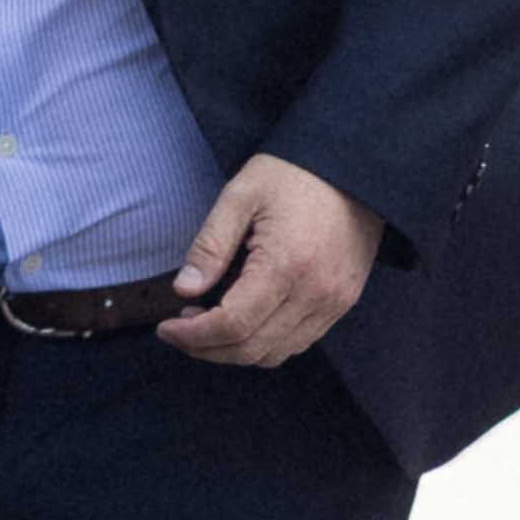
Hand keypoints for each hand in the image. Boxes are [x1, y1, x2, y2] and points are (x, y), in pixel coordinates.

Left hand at [159, 152, 381, 366]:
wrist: (353, 165)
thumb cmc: (292, 174)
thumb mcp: (239, 196)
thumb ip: (210, 246)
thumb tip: (184, 289)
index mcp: (286, 264)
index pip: (232, 325)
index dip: (192, 335)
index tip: (166, 328)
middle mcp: (316, 292)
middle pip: (251, 349)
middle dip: (206, 348)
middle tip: (180, 329)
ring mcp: (334, 301)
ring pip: (275, 354)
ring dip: (234, 350)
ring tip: (207, 323)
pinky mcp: (343, 302)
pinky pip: (299, 342)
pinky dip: (264, 343)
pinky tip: (244, 319)